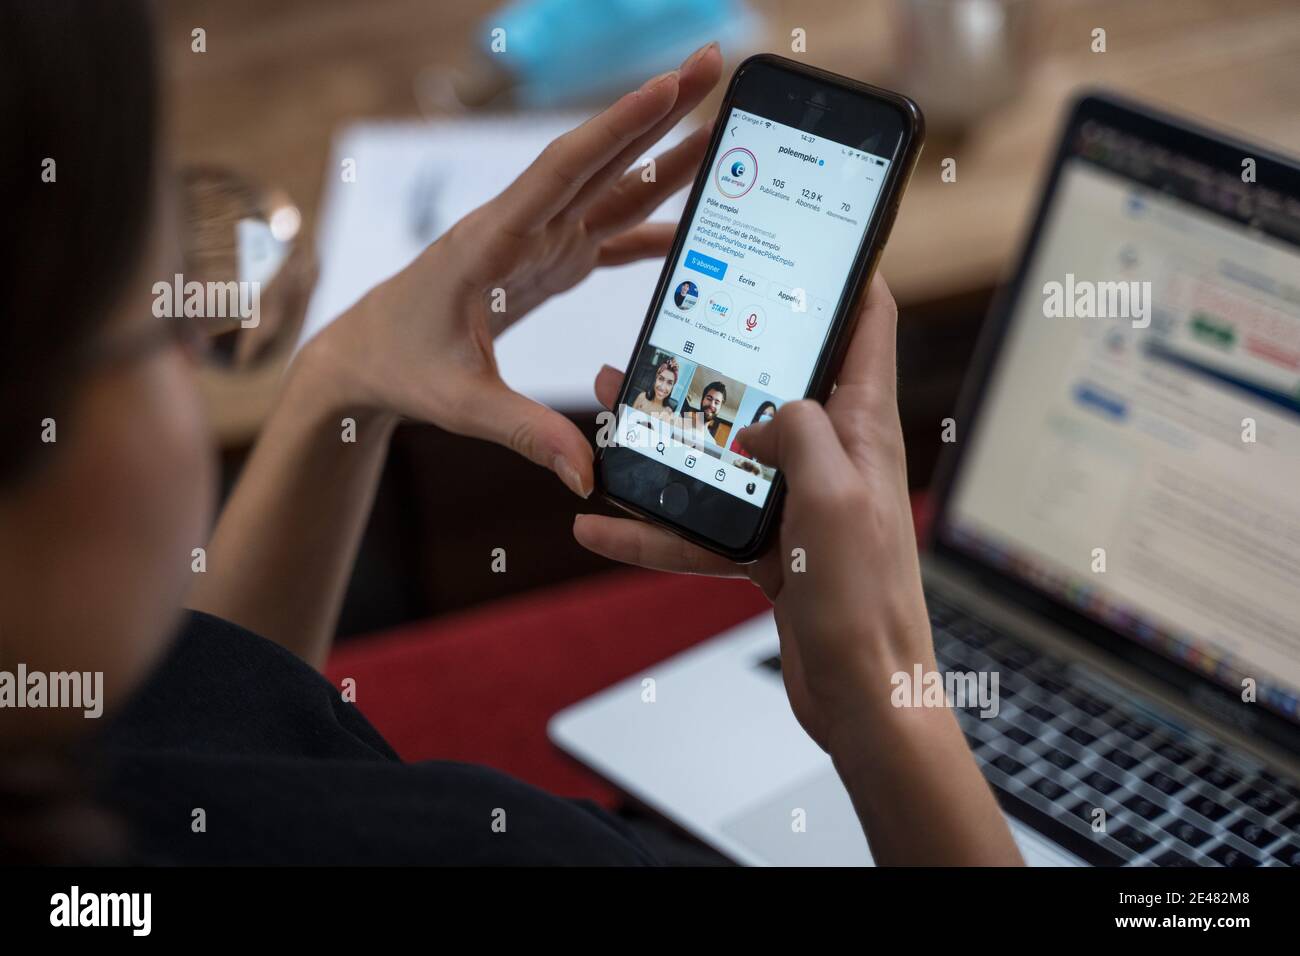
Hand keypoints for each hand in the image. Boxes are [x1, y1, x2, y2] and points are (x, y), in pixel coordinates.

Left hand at [301, 42, 723, 496]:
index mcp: (494, 242)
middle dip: (658, 111)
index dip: (618, 128)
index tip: (667, 85)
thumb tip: (586, 474)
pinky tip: (691, 221)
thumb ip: (525, 433)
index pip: (563, 172)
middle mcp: (521, 228)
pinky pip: (608, 235)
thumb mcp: (460, 404)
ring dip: (664, 155)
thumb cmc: (401, 366)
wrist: (366, 356)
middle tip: (711, 63)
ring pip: (611, 189)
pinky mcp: (546, 263)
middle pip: (600, 160)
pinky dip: (651, 226)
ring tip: (719, 123)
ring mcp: (538, 242)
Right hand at [574, 275, 933, 750]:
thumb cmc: (867, 604)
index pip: (866, 324)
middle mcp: (832, 456)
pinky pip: (706, 525)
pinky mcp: (773, 547)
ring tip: (612, 417)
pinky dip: (658, 528)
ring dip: (669, 438)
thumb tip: (759, 415)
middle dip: (719, 355)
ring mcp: (799, 502)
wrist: (864, 698)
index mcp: (862, 429)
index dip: (845, 272)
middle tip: (666, 332)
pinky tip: (604, 527)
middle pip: (772, 384)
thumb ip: (799, 430)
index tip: (805, 238)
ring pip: (725, 452)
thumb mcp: (833, 495)